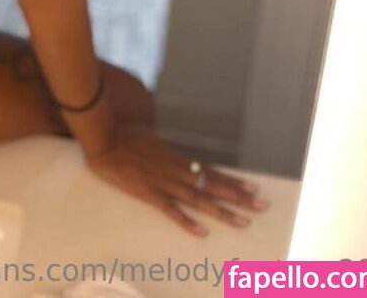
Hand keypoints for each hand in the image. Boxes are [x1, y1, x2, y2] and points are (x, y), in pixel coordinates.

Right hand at [84, 122, 269, 235]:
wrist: (104, 138)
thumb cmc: (125, 134)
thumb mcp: (152, 136)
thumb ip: (166, 145)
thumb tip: (176, 147)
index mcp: (178, 156)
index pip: (211, 171)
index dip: (233, 181)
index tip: (254, 187)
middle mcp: (177, 169)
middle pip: (212, 185)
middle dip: (238, 196)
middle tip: (262, 205)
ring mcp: (164, 181)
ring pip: (198, 199)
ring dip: (222, 210)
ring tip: (243, 221)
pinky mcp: (149, 192)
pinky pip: (170, 210)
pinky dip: (186, 221)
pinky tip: (202, 232)